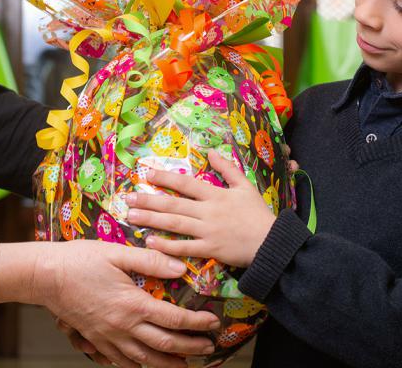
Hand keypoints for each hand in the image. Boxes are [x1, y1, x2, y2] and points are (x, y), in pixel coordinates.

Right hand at [38, 240, 219, 367]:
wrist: (44, 276)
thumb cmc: (79, 260)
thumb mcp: (116, 253)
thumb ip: (150, 260)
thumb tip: (181, 268)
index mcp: (131, 304)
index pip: (173, 319)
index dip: (197, 323)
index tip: (212, 323)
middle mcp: (122, 326)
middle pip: (164, 345)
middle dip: (190, 349)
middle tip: (207, 348)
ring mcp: (107, 337)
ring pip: (143, 359)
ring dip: (166, 364)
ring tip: (183, 365)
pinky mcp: (94, 340)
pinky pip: (119, 361)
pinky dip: (136, 366)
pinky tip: (144, 365)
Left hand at [124, 150, 276, 267]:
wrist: (273, 243)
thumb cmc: (259, 214)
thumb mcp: (245, 186)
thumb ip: (228, 168)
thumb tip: (211, 150)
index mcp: (215, 194)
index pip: (185, 183)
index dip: (165, 178)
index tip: (146, 174)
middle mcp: (208, 211)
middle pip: (173, 204)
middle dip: (148, 201)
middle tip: (127, 198)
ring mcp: (208, 231)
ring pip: (174, 224)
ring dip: (151, 220)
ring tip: (131, 216)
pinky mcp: (210, 250)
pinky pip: (184, 247)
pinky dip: (166, 245)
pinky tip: (150, 242)